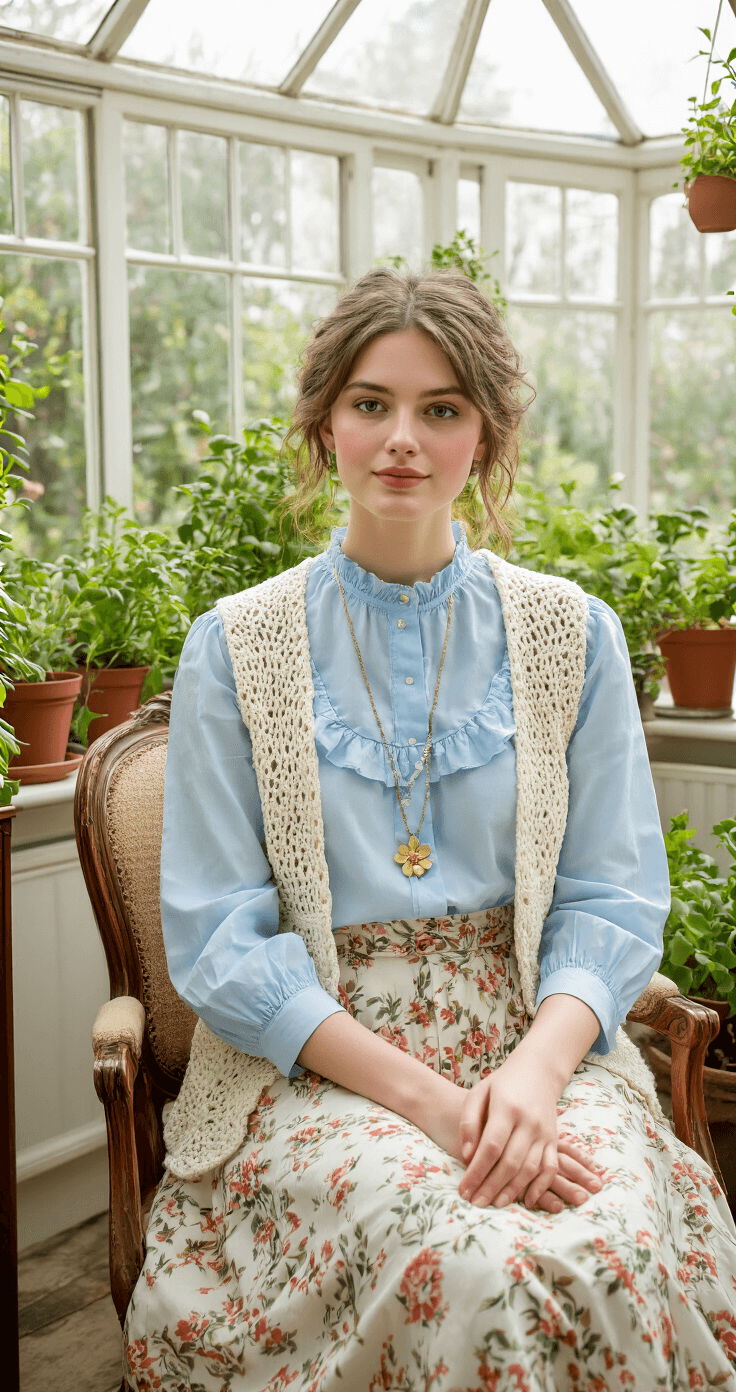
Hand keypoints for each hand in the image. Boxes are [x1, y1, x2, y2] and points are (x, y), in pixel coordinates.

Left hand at [454, 1051, 602, 1212]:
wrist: (538, 1071)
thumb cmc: (502, 1084)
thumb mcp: (479, 1093)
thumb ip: (469, 1122)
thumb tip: (467, 1155)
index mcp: (507, 1108)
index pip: (491, 1147)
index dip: (477, 1171)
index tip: (463, 1189)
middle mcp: (529, 1122)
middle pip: (510, 1162)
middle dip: (491, 1187)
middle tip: (475, 1203)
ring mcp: (545, 1132)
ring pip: (530, 1169)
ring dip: (512, 1191)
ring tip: (494, 1204)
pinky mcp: (554, 1140)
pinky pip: (550, 1168)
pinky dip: (541, 1187)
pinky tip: (527, 1201)